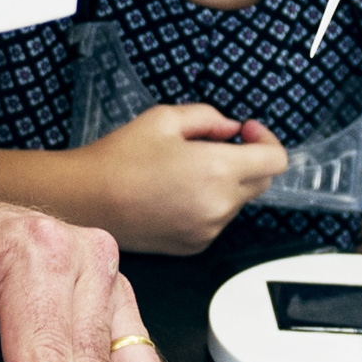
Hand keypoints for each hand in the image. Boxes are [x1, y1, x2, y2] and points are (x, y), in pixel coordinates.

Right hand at [80, 103, 287, 255]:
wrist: (85, 199)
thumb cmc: (118, 159)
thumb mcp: (164, 118)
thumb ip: (208, 116)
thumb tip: (229, 127)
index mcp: (219, 169)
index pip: (276, 160)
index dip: (267, 140)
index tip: (247, 131)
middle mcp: (220, 204)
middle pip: (262, 181)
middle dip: (247, 159)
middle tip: (215, 146)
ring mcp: (208, 229)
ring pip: (238, 201)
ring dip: (226, 183)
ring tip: (185, 171)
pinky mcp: (194, 245)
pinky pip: (217, 220)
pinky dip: (208, 204)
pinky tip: (176, 193)